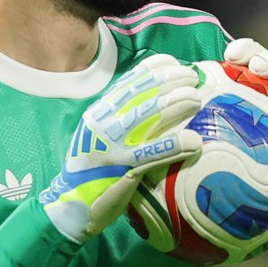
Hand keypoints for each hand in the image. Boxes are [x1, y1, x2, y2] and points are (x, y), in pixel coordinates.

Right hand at [39, 54, 203, 242]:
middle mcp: (105, 122)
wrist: (71, 203)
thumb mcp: (99, 135)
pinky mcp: (123, 168)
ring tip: (196, 98)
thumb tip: (151, 99)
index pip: (129, 82)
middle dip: (170, 81)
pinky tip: (194, 141)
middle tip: (192, 77)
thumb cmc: (91, 168)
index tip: (173, 63)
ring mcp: (114, 144)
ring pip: (148, 117)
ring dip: (175, 105)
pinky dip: (175, 145)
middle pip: (142, 94)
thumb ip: (120, 118)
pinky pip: (152, 153)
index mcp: (100, 112)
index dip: (153, 69)